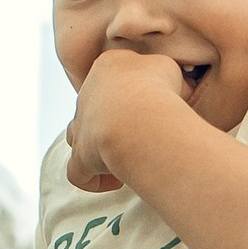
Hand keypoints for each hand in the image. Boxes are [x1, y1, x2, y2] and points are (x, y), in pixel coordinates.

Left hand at [66, 49, 187, 192]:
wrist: (140, 121)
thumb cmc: (160, 91)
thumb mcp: (168, 68)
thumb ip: (161, 74)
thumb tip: (169, 89)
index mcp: (107, 66)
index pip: (114, 75)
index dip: (134, 91)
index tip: (155, 104)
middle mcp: (87, 95)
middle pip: (97, 106)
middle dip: (117, 121)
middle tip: (144, 133)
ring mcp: (80, 127)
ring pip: (79, 135)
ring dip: (99, 147)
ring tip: (126, 156)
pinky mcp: (80, 157)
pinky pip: (78, 173)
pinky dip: (94, 180)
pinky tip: (116, 182)